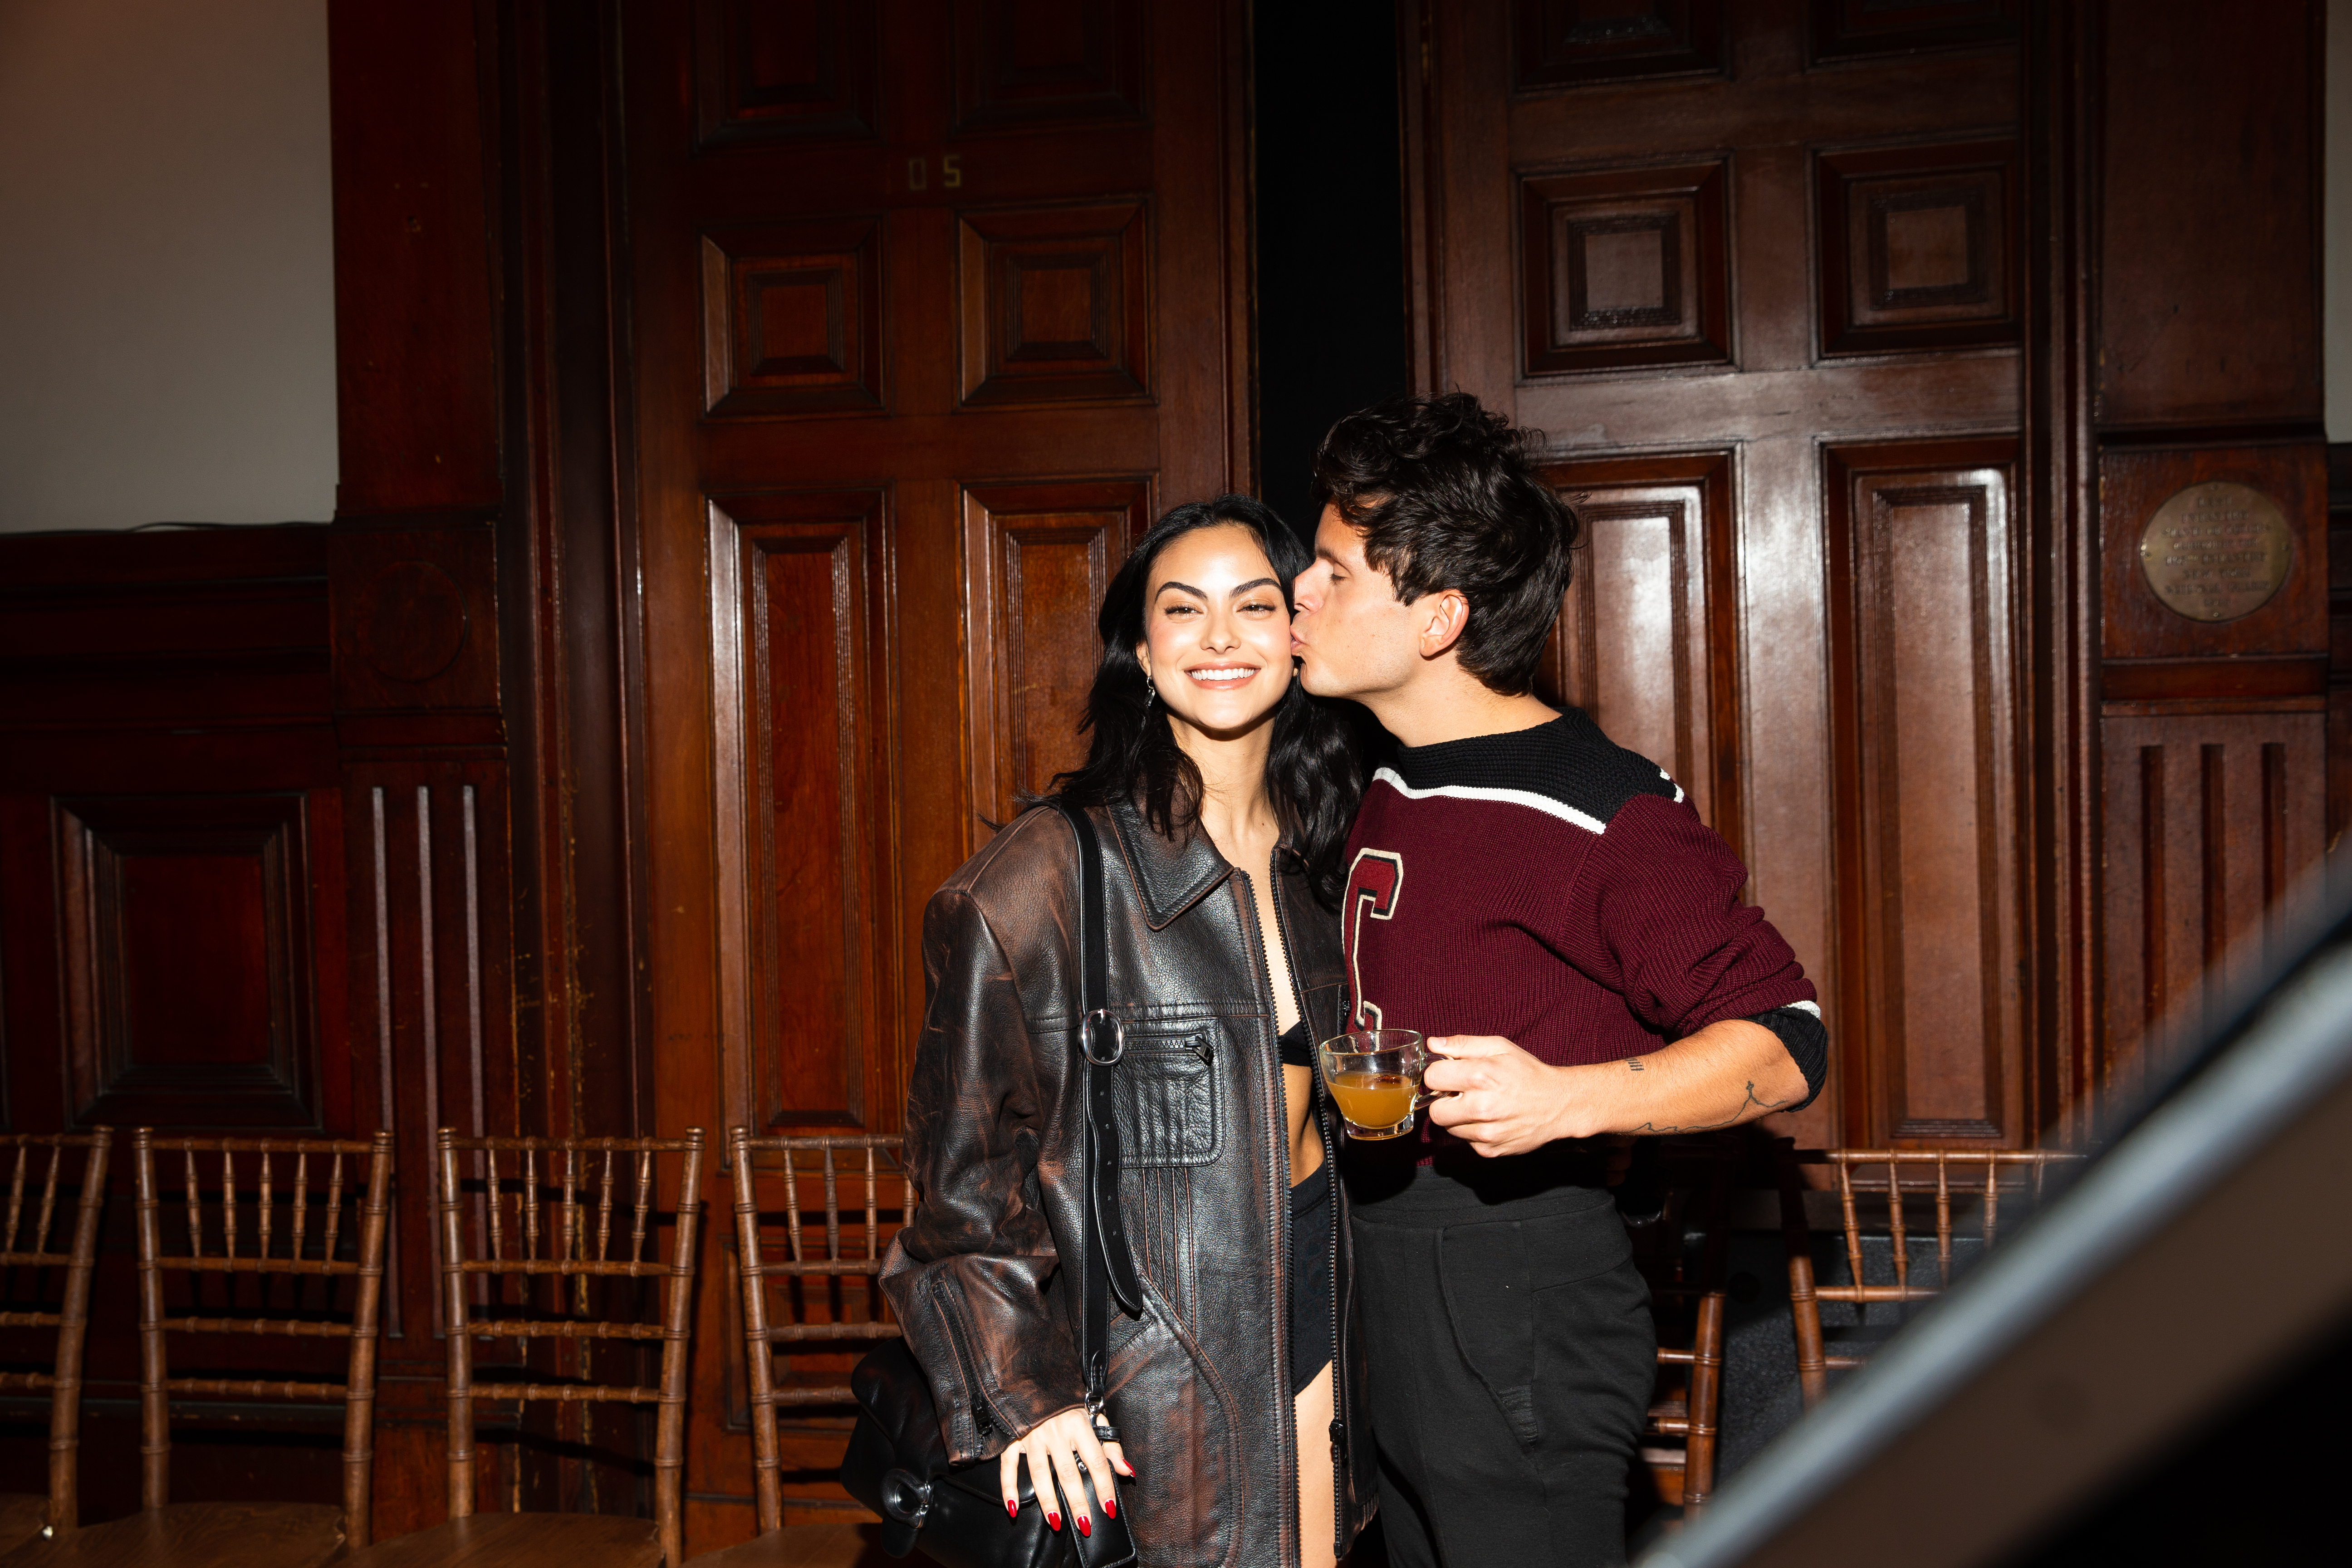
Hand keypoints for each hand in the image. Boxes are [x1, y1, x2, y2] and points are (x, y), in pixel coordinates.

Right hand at [998, 1405, 1131, 1533]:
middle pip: (1068, 1472)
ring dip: (1047, 1500)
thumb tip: (1127, 1472)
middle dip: (1077, 1501)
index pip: (1096, 1461)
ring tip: (1056, 1522)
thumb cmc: (1069, 1403)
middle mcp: (1056, 1431)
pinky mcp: (1013, 1438)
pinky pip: (1008, 1466)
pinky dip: (1008, 1487)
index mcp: (1079, 1425)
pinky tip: (1013, 1507)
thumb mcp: (1094, 1417)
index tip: (1109, 1508)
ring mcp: (1032, 1435)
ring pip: (1039, 1473)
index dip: (1104, 1486)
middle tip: (1084, 1525)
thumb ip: (1111, 1446)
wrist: (1036, 1379)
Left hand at [1423, 1034, 1579, 1155]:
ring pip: (1449, 1128)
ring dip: (1458, 1117)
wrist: (1559, 1104)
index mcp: (1480, 1077)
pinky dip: (1473, 1131)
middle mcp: (1480, 1108)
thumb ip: (1463, 1044)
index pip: (1431, 1078)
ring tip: (1480, 1105)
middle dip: (1443, 1101)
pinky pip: (1466, 1141)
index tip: (1449, 1074)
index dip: (1439, 1074)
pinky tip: (1490, 1120)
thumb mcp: (1499, 1047)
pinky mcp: (1490, 1150)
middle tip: (1460, 1093)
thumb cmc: (1528, 1073)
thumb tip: (1433, 1044)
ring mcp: (1485, 1133)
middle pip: (1435, 1111)